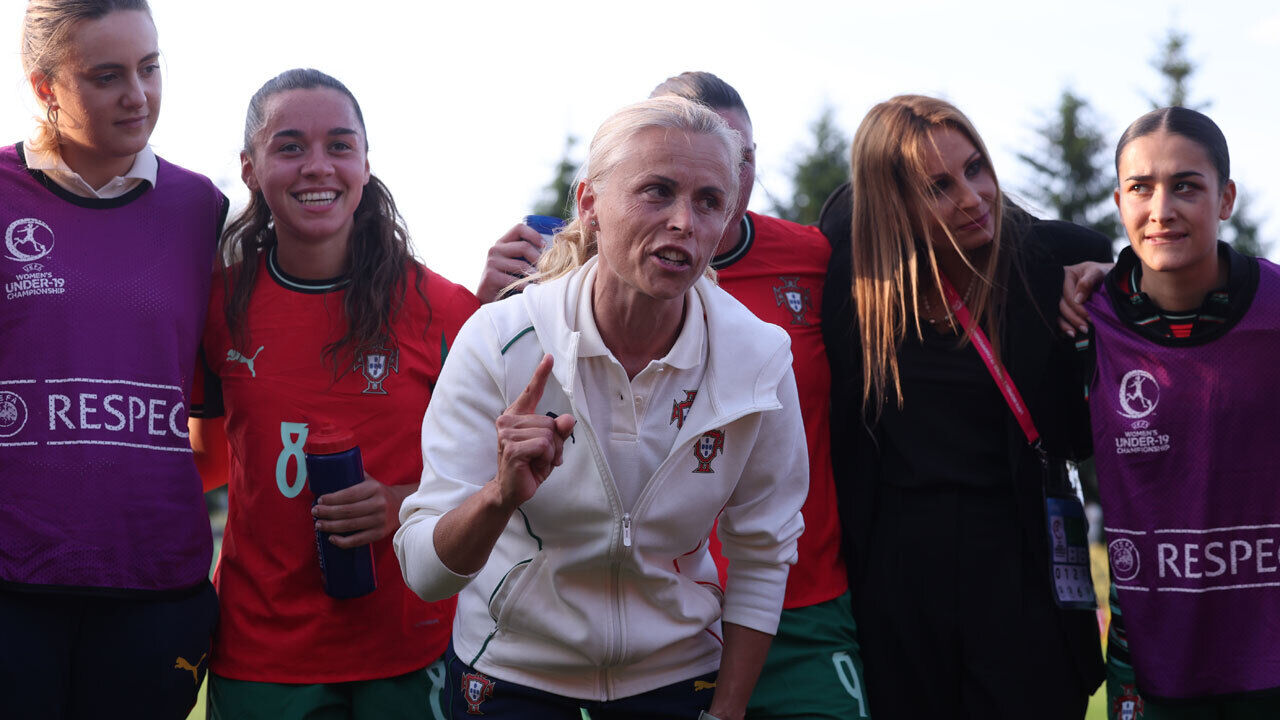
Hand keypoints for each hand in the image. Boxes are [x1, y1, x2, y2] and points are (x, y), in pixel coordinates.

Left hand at [313, 473, 411, 547]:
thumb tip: (325, 470)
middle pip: (347, 511)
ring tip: (319, 524)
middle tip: (315, 512)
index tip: (320, 500)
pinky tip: (332, 538)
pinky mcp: (379, 534)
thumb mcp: (369, 480)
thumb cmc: (378, 492)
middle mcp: (378, 504)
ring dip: (331, 526)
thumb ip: (352, 475)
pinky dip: (343, 541)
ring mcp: (379, 520)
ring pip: (350, 525)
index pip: (349, 495)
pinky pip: (358, 540)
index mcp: (374, 489)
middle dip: (327, 512)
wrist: (401, 505)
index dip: (332, 499)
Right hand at [476, 224, 543, 303]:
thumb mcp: (517, 264)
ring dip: (534, 275)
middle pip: (524, 246)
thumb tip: (554, 252)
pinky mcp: (490, 276)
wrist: (489, 299)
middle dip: (539, 259)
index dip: (534, 235)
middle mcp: (495, 249)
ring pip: (521, 264)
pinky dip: (525, 285)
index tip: (544, 246)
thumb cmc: (508, 281)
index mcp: (503, 243)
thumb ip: (527, 256)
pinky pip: (514, 279)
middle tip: (547, 270)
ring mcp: (492, 262)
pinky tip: (529, 289)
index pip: (519, 228)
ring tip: (541, 281)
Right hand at [494, 355, 574, 508]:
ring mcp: (508, 434)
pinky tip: (533, 466)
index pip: (532, 392)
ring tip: (536, 462)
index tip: (550, 358)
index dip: (541, 374)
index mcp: (517, 416)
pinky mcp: (512, 448)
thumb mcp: (549, 447)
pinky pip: (544, 445)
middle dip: (553, 442)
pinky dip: (546, 458)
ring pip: (549, 434)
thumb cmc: (529, 466)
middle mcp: (508, 421)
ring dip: (550, 452)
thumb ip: (559, 432)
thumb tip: (568, 419)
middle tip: (541, 457)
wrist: (511, 490)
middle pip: (550, 422)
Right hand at [1058, 261, 1112, 336]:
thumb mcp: (1098, 272)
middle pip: (1060, 304)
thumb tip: (1078, 299)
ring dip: (1066, 324)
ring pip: (1057, 312)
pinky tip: (1070, 334)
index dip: (1077, 307)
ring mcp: (1060, 297)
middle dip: (1073, 317)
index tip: (1089, 317)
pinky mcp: (1063, 306)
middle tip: (1085, 328)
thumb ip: (1087, 281)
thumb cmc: (1104, 273)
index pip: (1066, 293)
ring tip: (1075, 334)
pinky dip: (1063, 326)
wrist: (1111, 278)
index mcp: (1066, 275)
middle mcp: (1060, 286)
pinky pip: (1058, 317)